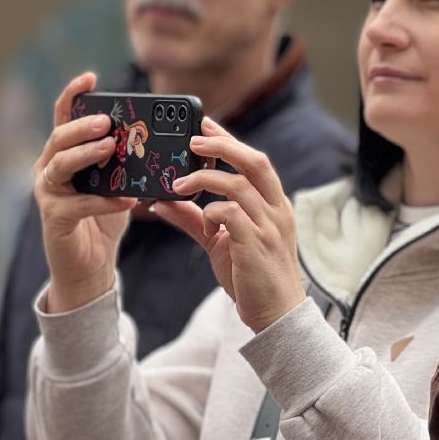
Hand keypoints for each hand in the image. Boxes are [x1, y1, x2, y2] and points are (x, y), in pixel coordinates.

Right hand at [35, 72, 137, 312]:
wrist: (89, 266)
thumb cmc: (103, 219)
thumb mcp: (116, 183)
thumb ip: (125, 161)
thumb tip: (152, 137)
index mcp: (63, 155)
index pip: (63, 118)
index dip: (73, 95)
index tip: (90, 77)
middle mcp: (49, 169)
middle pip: (59, 138)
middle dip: (82, 126)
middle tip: (107, 121)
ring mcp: (48, 194)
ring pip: (60, 166)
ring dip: (86, 154)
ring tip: (110, 148)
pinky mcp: (56, 219)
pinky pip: (79, 205)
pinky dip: (104, 201)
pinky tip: (127, 200)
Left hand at [153, 119, 305, 332]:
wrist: (275, 315)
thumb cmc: (251, 277)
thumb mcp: (220, 243)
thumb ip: (194, 220)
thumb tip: (162, 202)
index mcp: (273, 205)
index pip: (255, 162)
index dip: (229, 140)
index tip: (203, 125)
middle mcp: (276, 210)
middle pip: (255, 161)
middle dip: (223, 144)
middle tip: (192, 139)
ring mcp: (269, 226)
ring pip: (238, 185)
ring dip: (204, 178)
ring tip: (177, 184)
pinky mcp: (256, 244)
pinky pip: (230, 213)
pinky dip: (209, 211)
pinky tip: (201, 220)